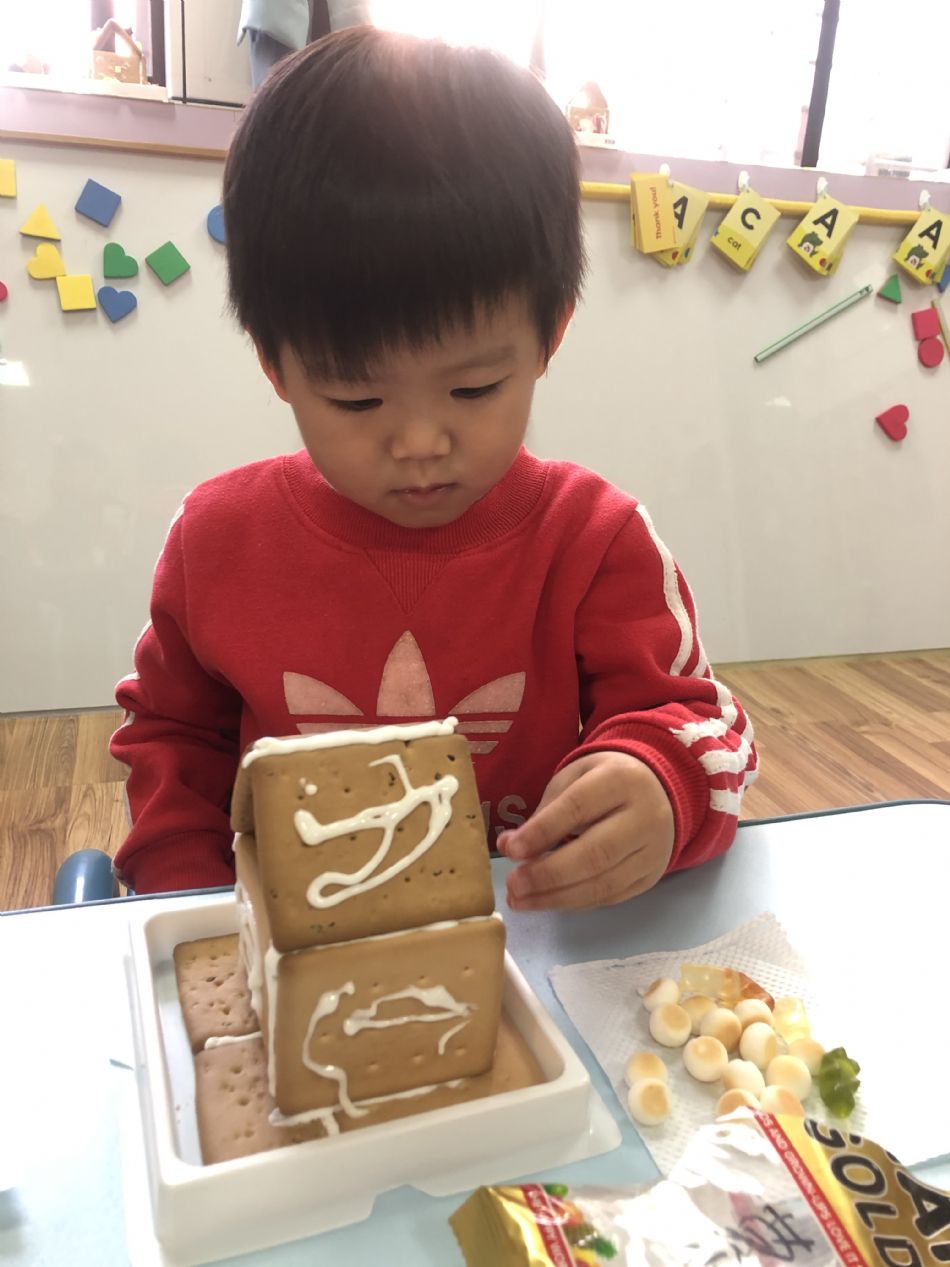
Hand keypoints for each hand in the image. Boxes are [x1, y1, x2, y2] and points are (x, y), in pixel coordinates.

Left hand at [499, 752, 674, 910]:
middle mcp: (644, 817)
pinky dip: (575, 902)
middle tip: (513, 884)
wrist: (658, 790)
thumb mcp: (575, 777)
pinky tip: (548, 900)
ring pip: (604, 883)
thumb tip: (512, 847)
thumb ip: (546, 810)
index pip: (577, 809)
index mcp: (620, 780)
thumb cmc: (604, 781)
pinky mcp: (652, 876)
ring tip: (520, 900)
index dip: (541, 832)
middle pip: (595, 854)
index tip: (509, 850)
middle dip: (547, 874)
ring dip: (557, 897)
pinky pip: (611, 897)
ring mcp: (653, 851)